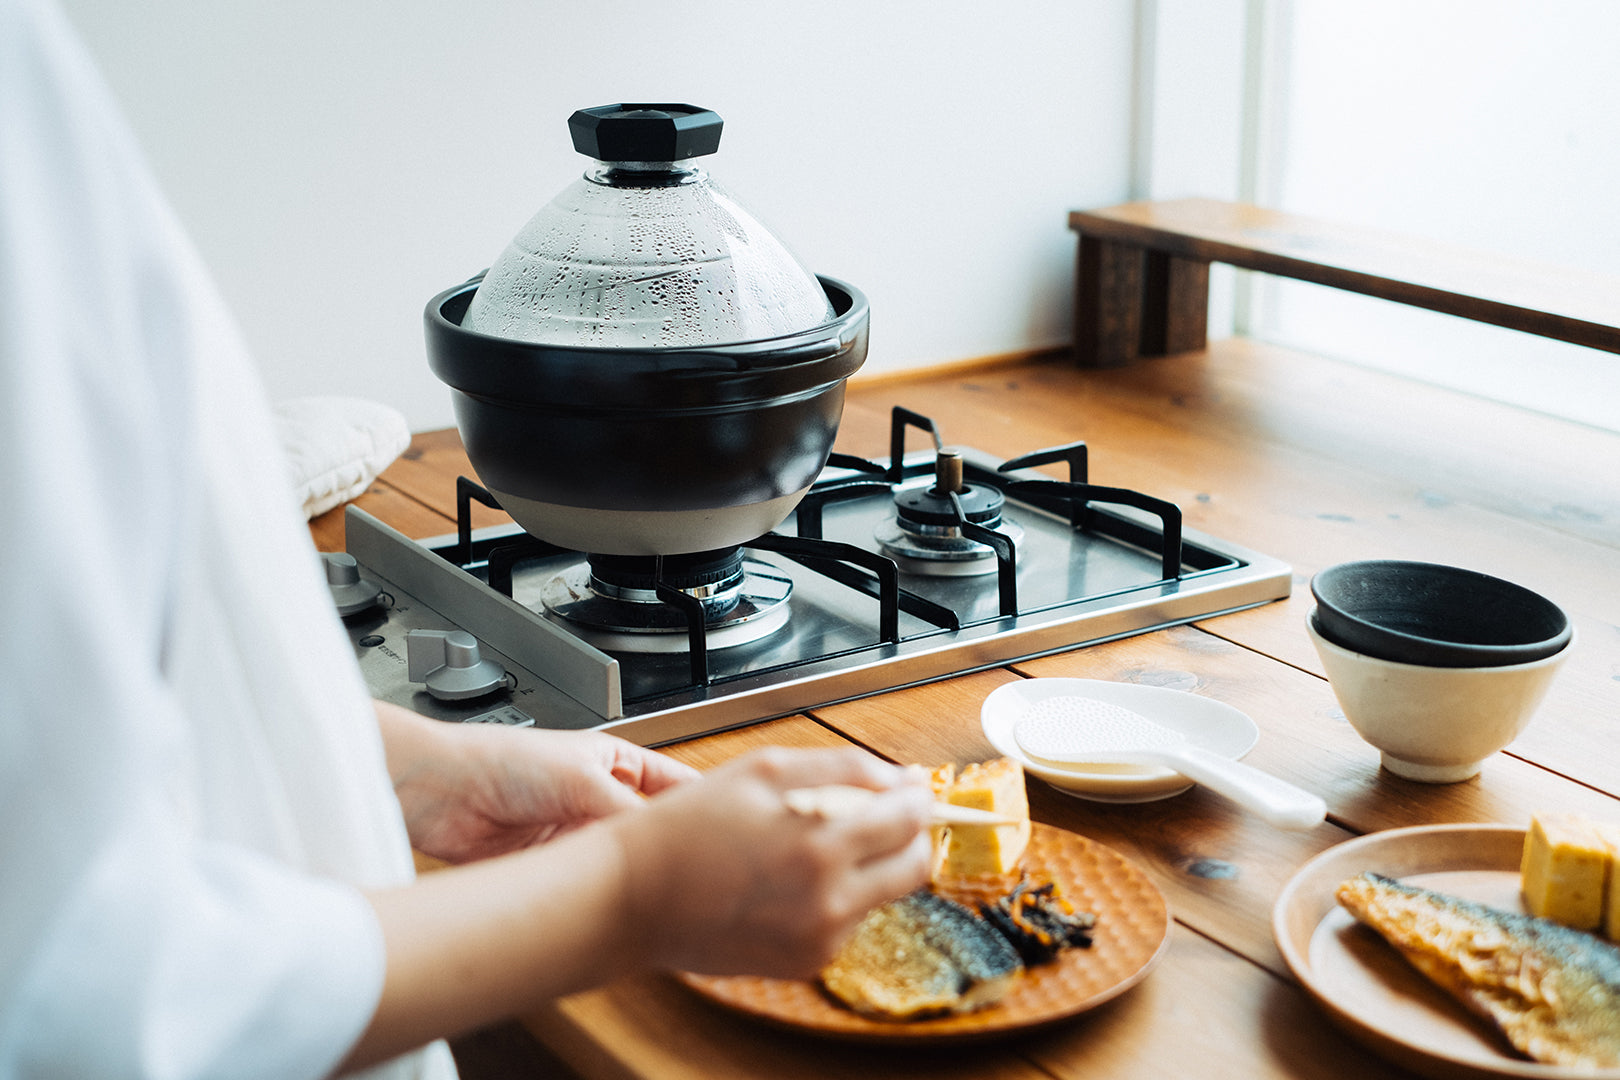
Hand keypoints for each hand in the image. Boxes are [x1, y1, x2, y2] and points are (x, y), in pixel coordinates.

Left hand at [376, 702, 697, 863]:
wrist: (443, 792)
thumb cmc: (502, 761)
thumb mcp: (583, 779)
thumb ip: (629, 811)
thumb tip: (670, 840)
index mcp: (616, 763)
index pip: (675, 785)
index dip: (702, 806)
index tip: (727, 832)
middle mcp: (600, 797)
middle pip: (651, 829)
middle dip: (670, 850)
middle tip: (696, 876)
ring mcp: (578, 832)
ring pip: (622, 860)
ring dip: (632, 874)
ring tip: (657, 892)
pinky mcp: (554, 864)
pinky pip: (590, 882)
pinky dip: (601, 893)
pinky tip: (615, 902)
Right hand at [608, 745, 932, 978]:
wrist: (635, 895)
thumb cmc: (688, 826)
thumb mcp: (766, 770)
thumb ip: (846, 768)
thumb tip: (904, 779)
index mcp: (821, 845)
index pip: (911, 820)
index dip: (917, 798)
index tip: (910, 788)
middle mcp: (829, 901)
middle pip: (915, 865)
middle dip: (907, 835)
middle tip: (877, 814)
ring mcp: (820, 938)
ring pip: (883, 893)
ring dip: (868, 865)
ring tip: (809, 844)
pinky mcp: (807, 962)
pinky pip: (848, 921)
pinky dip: (835, 896)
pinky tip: (788, 880)